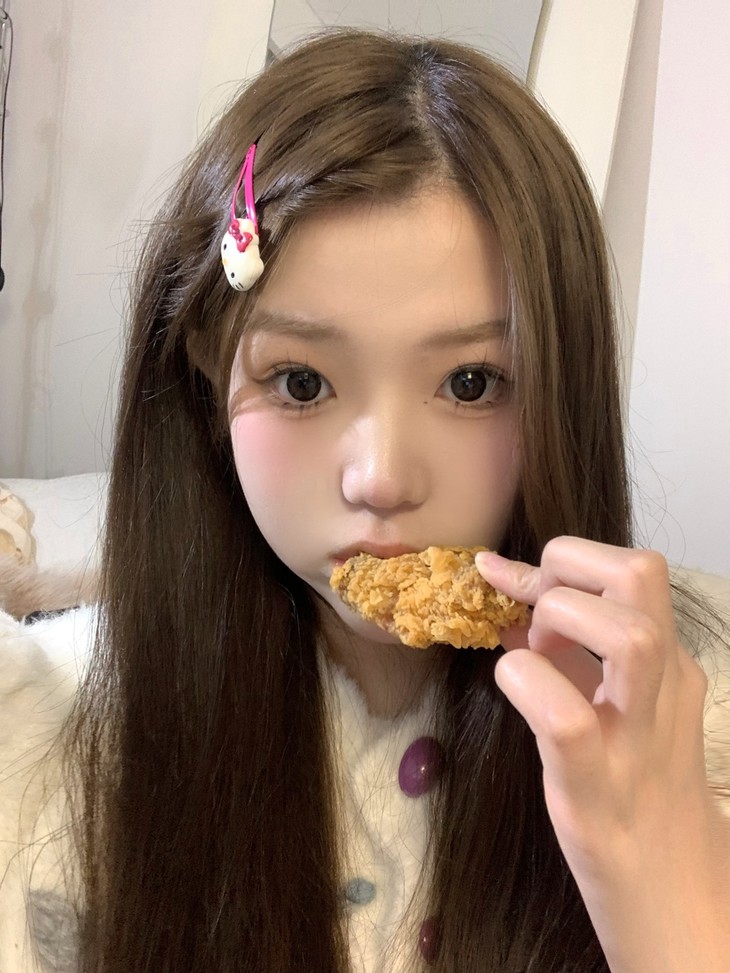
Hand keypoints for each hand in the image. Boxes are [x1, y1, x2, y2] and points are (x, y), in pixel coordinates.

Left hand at [476, 537, 729, 971]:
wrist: (670, 896)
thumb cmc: (627, 788)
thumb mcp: (613, 704)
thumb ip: (568, 646)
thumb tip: (505, 588)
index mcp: (670, 665)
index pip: (634, 567)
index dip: (566, 558)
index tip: (516, 583)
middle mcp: (666, 689)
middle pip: (640, 573)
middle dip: (566, 570)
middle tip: (535, 620)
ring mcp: (638, 739)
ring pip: (628, 634)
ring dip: (558, 622)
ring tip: (536, 656)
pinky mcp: (597, 789)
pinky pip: (568, 716)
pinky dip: (526, 682)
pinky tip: (514, 687)